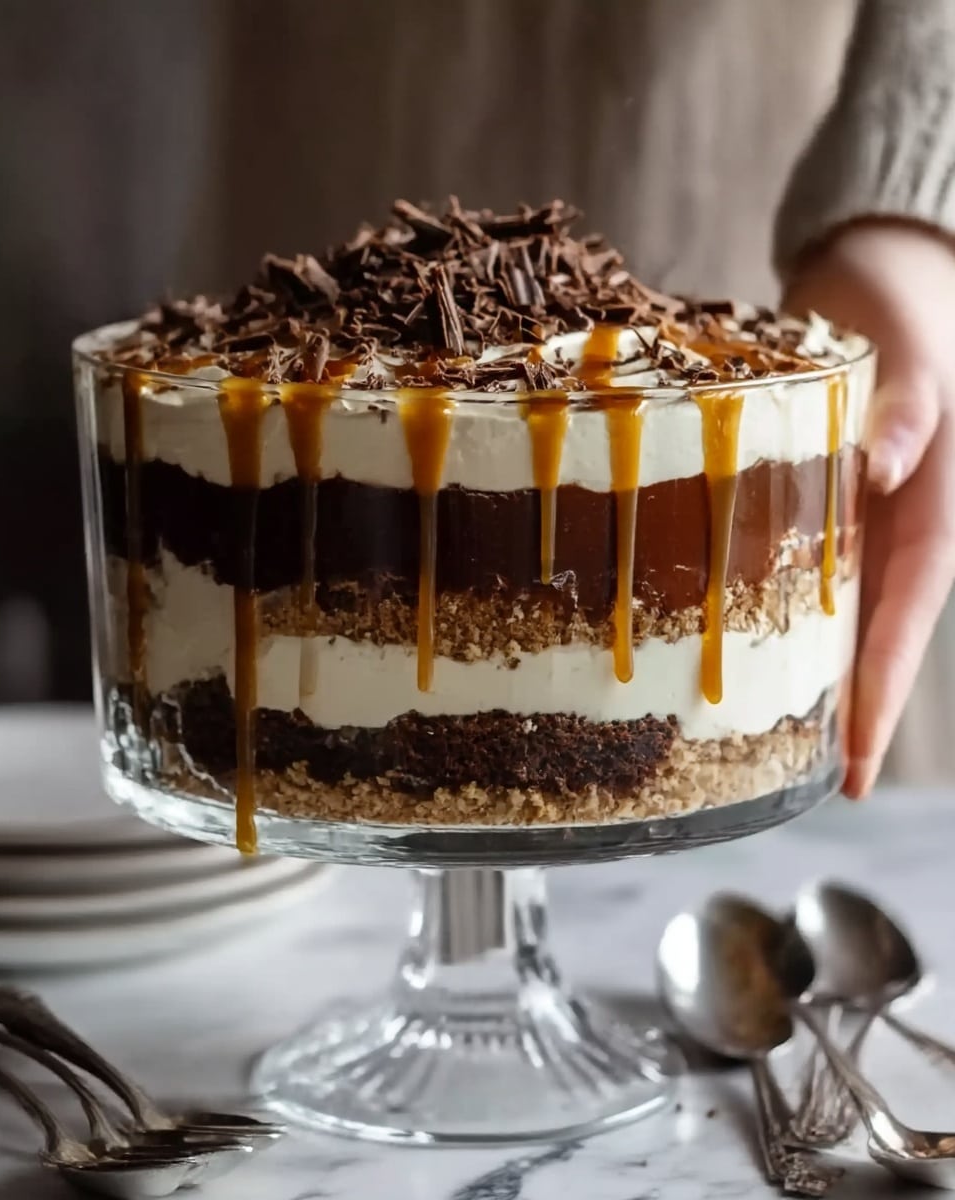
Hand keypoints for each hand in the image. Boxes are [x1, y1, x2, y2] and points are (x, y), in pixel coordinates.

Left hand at [783, 220, 954, 797]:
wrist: (874, 275)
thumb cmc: (898, 304)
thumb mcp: (909, 343)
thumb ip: (911, 401)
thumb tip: (886, 463)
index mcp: (928, 499)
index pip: (910, 609)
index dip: (883, 686)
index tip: (857, 758)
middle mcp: (892, 520)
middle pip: (876, 629)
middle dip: (853, 706)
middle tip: (819, 779)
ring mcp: (855, 514)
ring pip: (840, 608)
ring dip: (818, 673)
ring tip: (778, 741)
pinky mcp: (814, 497)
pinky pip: (800, 566)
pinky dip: (779, 610)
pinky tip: (743, 646)